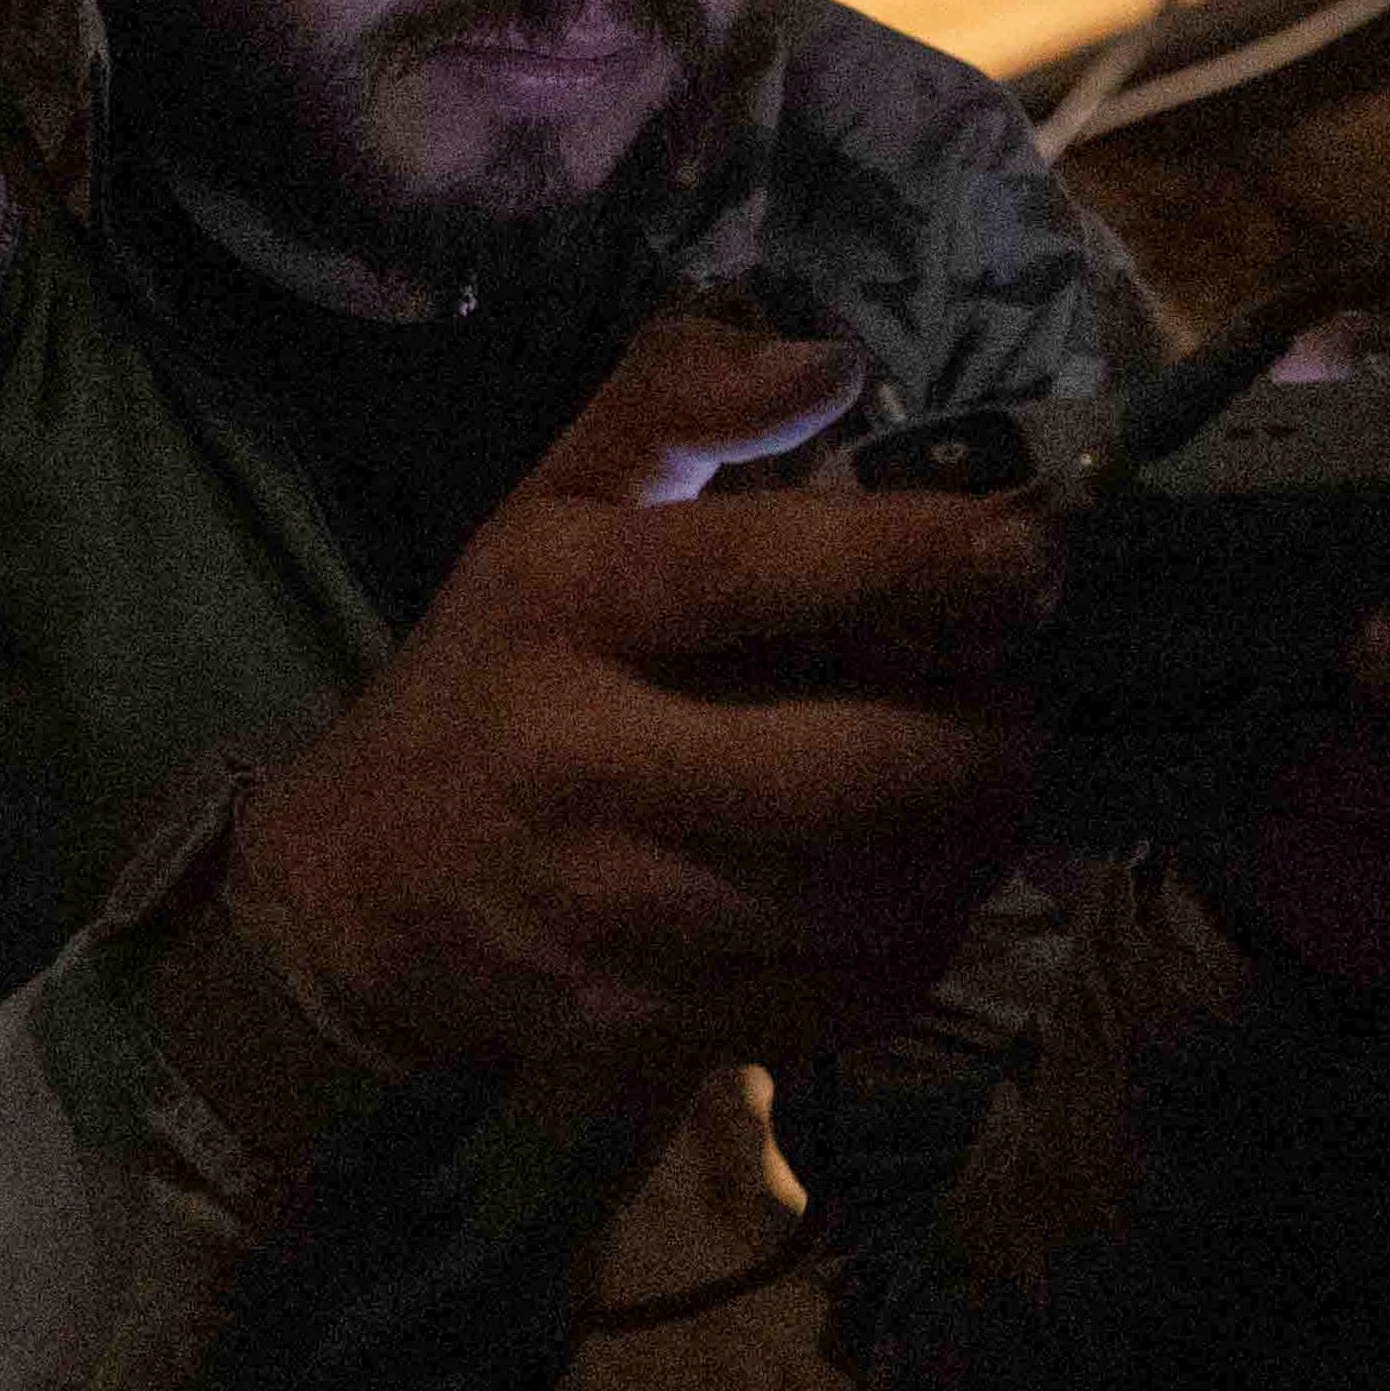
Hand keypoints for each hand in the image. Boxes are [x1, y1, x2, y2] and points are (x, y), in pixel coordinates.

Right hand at [227, 314, 1065, 1104]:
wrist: (360, 892)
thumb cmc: (491, 673)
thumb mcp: (547, 509)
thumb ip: (674, 406)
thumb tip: (832, 363)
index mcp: (566, 608)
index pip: (761, 573)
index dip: (925, 560)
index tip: (1029, 555)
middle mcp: (586, 765)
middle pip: (856, 776)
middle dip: (988, 738)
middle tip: (1015, 700)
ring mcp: (618, 915)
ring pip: (874, 902)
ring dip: (975, 841)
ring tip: (982, 786)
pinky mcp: (650, 1027)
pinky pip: (850, 998)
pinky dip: (924, 939)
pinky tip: (918, 886)